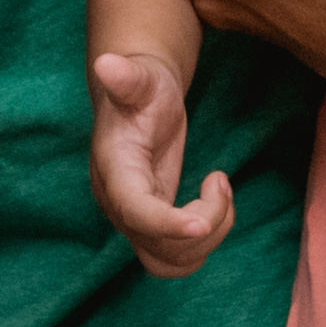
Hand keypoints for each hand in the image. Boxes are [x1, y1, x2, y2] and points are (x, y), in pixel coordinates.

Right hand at [89, 53, 229, 276]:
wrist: (136, 99)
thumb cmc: (142, 86)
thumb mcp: (141, 78)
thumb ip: (126, 77)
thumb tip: (106, 63)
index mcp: (114, 171)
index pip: (135, 210)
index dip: (166, 224)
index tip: (201, 224)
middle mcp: (118, 204)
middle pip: (159, 245)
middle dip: (203, 222)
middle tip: (219, 180)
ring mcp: (133, 221)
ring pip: (169, 262)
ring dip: (207, 239)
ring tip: (218, 191)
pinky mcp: (150, 228)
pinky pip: (176, 260)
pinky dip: (203, 243)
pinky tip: (213, 204)